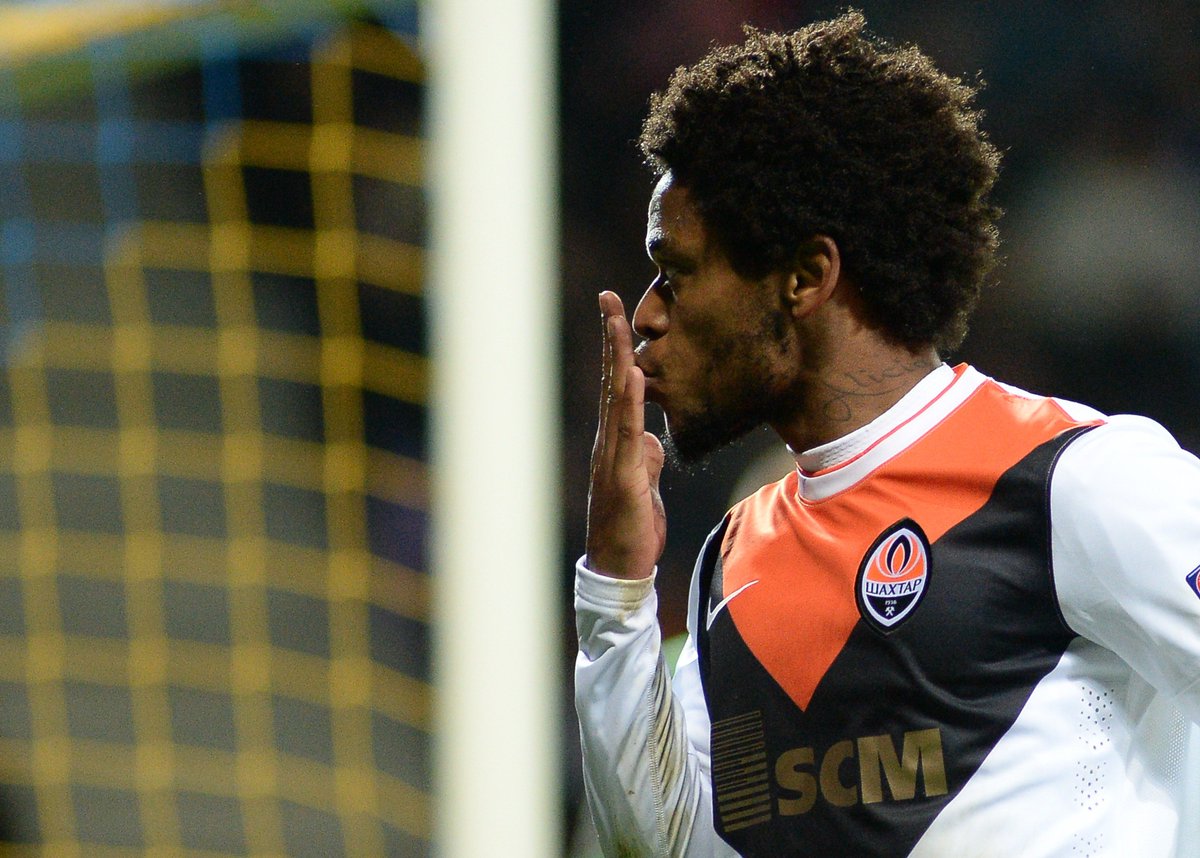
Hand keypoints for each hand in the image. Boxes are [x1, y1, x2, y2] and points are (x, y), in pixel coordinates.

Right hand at [585, 291, 666, 579]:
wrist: (621, 567)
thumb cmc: (633, 527)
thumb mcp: (646, 484)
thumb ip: (646, 456)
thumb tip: (651, 437)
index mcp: (616, 442)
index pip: (618, 386)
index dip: (617, 348)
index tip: (615, 311)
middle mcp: (609, 442)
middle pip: (611, 380)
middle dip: (610, 338)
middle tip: (608, 297)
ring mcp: (612, 457)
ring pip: (616, 399)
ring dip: (617, 358)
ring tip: (617, 322)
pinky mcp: (622, 477)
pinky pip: (628, 433)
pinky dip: (631, 402)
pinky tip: (635, 374)